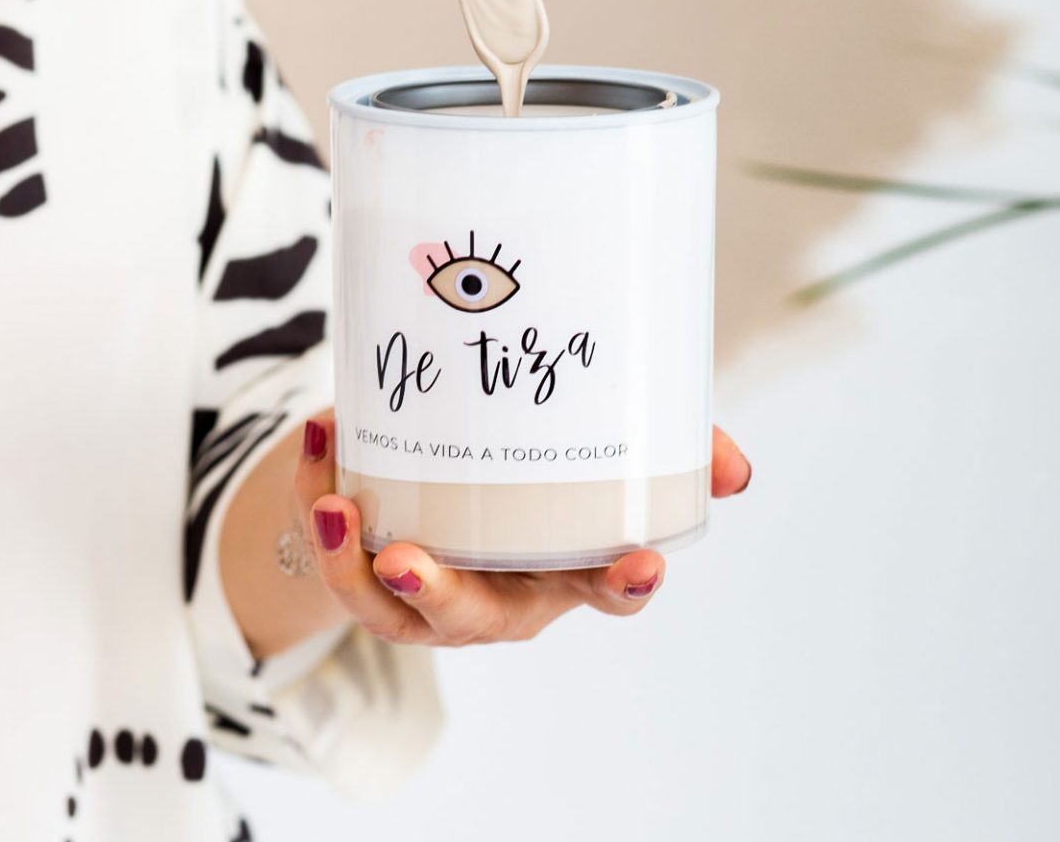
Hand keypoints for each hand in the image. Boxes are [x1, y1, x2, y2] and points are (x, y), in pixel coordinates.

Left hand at [294, 415, 749, 645]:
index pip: (605, 592)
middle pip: (475, 617)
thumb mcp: (593, 458)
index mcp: (564, 568)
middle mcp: (500, 594)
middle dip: (443, 596)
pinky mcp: (371, 572)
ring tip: (341, 512)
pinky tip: (324, 441)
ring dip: (357, 567)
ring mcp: (430, 594)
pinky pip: (339, 556)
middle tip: (410, 562)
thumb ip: (669, 449)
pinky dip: (320, 502)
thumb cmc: (525, 481)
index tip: (639, 562)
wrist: (442, 496)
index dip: (622, 584)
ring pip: (390, 606)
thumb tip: (738, 469)